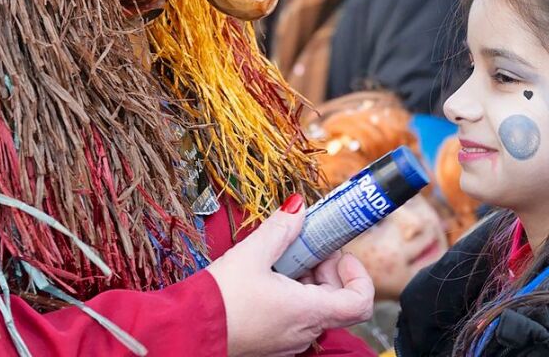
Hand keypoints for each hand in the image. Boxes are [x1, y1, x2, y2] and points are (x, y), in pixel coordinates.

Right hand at [206, 196, 374, 356]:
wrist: (188, 331)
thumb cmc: (220, 299)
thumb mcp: (251, 254)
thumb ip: (280, 229)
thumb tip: (299, 206)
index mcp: (308, 311)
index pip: (360, 301)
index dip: (357, 274)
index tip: (335, 252)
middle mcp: (304, 331)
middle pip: (336, 299)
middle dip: (324, 268)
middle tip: (301, 247)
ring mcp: (289, 340)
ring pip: (314, 307)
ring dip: (305, 280)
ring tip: (276, 258)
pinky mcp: (272, 341)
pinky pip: (294, 316)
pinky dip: (289, 294)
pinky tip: (264, 277)